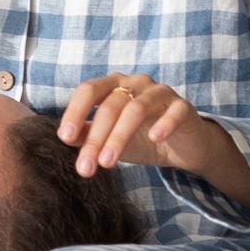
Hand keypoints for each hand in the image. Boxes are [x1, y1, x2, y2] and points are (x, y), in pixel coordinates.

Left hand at [56, 73, 249, 214]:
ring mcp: (160, 92)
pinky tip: (154, 138)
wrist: (180, 149)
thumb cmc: (140, 139)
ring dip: (119, 136)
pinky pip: (174, 111)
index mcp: (113, 85)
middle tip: (86, 167)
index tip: (65, 137)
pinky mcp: (183, 107)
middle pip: (110, 105)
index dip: (75, 111)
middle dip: (96, 137)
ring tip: (108, 162)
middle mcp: (136, 83)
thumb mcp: (109, 139)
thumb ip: (87, 134)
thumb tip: (65, 136)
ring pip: (136, 108)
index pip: (89, 90)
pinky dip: (163, 124)